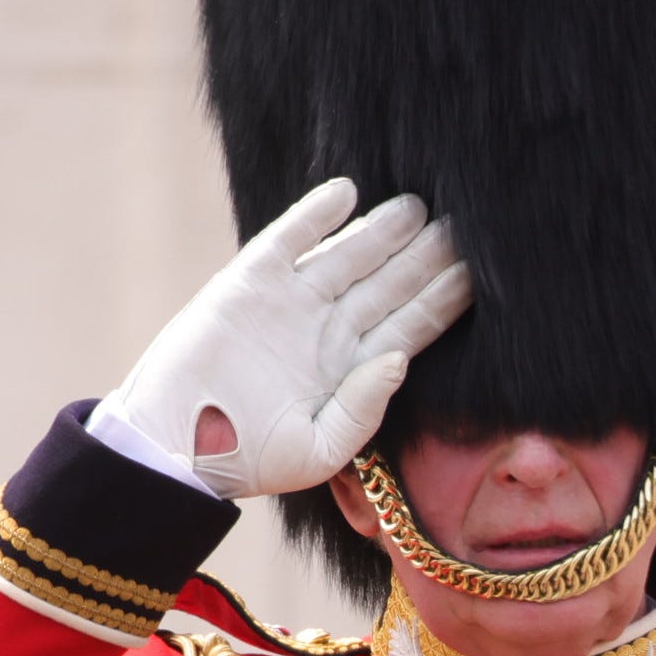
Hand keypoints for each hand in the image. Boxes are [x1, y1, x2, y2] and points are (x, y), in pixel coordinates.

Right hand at [94, 178, 470, 498]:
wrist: (175, 446)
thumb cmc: (247, 462)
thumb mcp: (318, 452)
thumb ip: (362, 410)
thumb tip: (400, 358)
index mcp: (352, 370)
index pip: (412, 325)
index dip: (444, 298)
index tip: (480, 274)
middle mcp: (329, 330)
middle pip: (390, 284)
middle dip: (426, 256)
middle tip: (465, 225)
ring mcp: (292, 303)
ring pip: (350, 255)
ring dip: (383, 231)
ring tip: (418, 205)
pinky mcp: (250, 283)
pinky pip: (289, 239)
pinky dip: (315, 215)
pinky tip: (347, 193)